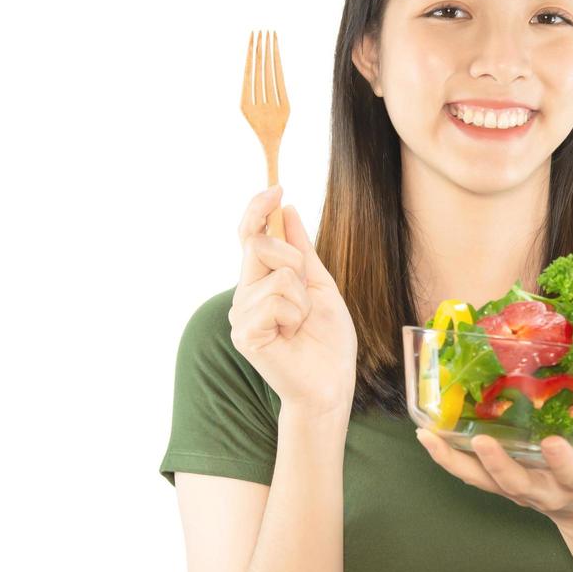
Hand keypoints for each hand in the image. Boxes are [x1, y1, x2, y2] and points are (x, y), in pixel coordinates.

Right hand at [228, 186, 357, 418]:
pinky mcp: (245, 334)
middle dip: (296, 265)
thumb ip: (302, 250)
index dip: (258, 209)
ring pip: (277, 276)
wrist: (331, 384)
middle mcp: (244, 294)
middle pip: (262, 246)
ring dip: (302, 300)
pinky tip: (291, 337)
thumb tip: (288, 209)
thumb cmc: (327, 341)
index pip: (249, 235)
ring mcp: (241, 315)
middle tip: (306, 300)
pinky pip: (274, 302)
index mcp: (260, 281)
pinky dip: (295, 317)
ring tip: (300, 325)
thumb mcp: (320, 285)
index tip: (277, 188)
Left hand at [415, 369, 572, 523]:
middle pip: (517, 484)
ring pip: (483, 482)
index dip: (562, 461)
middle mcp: (544, 491)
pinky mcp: (498, 487)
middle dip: (499, 466)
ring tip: (430, 437)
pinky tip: (426, 438)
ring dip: (455, 462)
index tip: (553, 442)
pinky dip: (447, 459)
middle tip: (482, 442)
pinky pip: (468, 477)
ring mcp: (517, 492)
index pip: (571, 473)